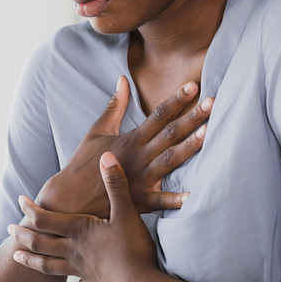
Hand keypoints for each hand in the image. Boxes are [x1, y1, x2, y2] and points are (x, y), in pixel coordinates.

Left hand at [10, 152, 161, 281]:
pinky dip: (68, 280)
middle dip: (23, 234)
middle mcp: (73, 251)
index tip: (20, 200)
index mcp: (79, 230)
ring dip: (31, 259)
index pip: (44, 218)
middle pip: (40, 243)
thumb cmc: (132, 249)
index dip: (30, 209)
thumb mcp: (126, 211)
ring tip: (18, 256)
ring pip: (48, 265)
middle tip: (10, 228)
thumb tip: (106, 156)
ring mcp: (80, 270)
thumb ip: (115, 184)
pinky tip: (71, 281)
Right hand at [33, 76, 211, 217]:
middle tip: (213, 102)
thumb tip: (123, 79)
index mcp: (130, 139)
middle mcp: (138, 157)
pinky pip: (159, 201)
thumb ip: (115, 106)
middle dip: (192, 118)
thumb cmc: (83, 163)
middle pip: (169, 134)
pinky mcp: (138, 202)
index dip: (176, 100)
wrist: (67, 199)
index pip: (158, 115)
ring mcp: (139, 179)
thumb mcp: (97, 131)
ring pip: (169, 161)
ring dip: (190, 148)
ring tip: (209, 134)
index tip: (194, 85)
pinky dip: (175, 200)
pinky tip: (193, 196)